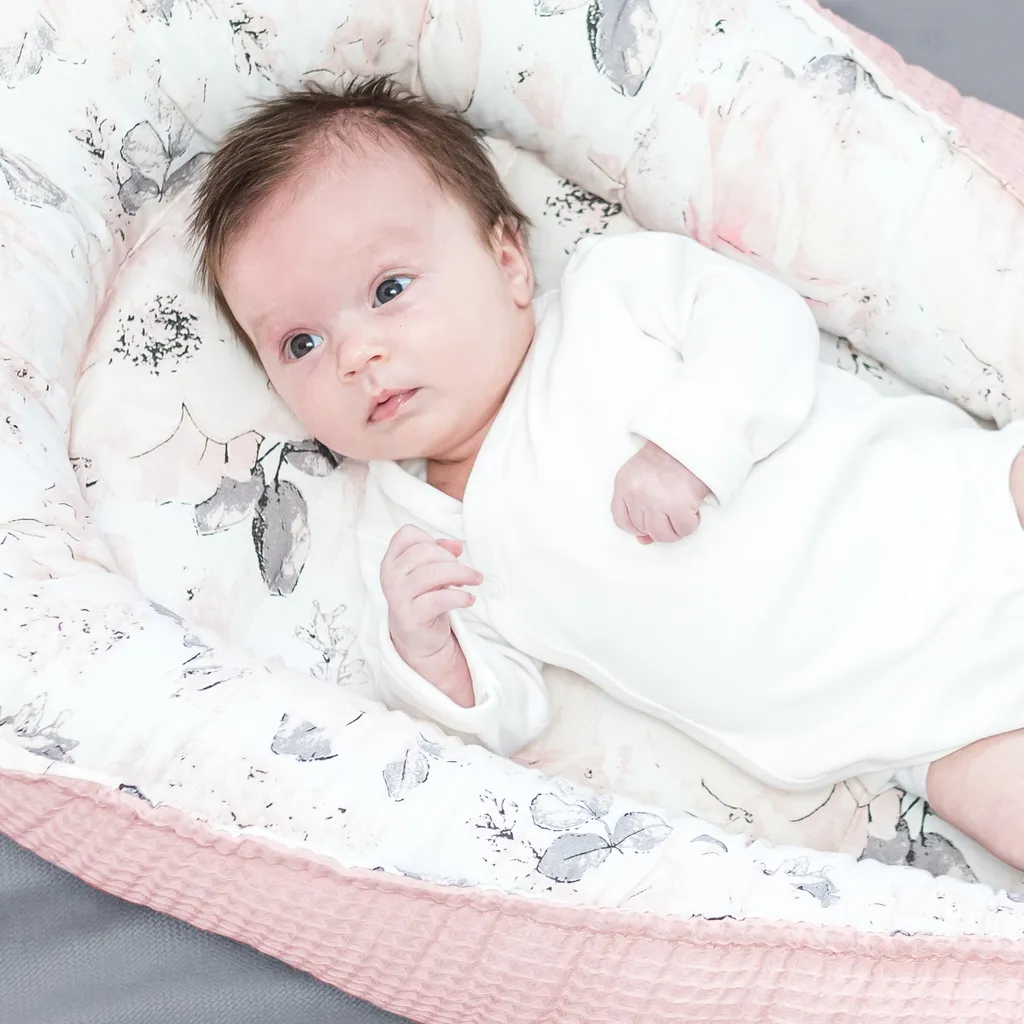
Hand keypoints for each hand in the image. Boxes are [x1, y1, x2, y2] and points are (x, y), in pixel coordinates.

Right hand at [381, 524, 481, 662]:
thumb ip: (440, 553)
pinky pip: (439, 599)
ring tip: (474, 580)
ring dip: (461, 574)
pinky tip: (468, 599)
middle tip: (467, 572)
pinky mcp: (411, 616)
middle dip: (451, 559)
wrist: (415, 636)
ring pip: (433, 573)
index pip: (407, 535)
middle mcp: (391, 576)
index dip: (430, 539)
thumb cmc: (423, 597)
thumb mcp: (429, 571)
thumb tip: (457, 545)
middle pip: (425, 551)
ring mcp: (398, 596)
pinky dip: (459, 597)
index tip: (446, 553)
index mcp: (392, 561)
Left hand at [612, 442, 710, 543]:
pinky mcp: (678, 506)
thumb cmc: (669, 455)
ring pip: (662, 535)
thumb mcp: (644, 476)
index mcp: (624, 484)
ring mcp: (656, 502)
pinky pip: (683, 530)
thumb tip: (643, 540)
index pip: (621, 520)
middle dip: (660, 525)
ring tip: (682, 514)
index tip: (648, 522)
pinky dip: (690, 524)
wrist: (691, 439)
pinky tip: (693, 510)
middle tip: (671, 512)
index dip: (637, 526)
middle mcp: (637, 495)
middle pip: (644, 529)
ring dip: (675, 530)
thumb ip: (638, 506)